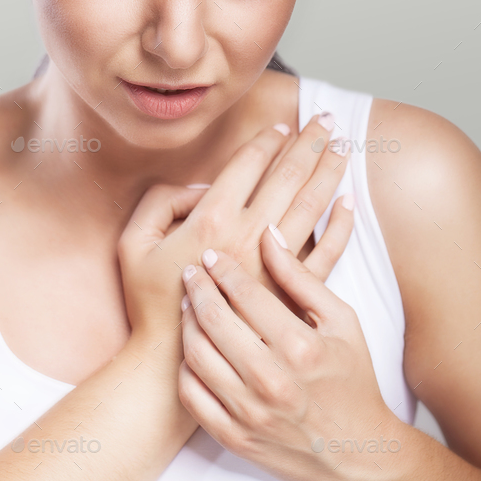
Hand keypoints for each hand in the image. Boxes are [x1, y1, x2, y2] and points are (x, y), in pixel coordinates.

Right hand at [118, 112, 347, 336]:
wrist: (172, 362)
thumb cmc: (149, 302)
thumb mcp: (132, 243)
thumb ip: (159, 202)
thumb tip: (200, 188)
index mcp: (211, 220)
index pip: (249, 166)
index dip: (267, 141)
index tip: (282, 125)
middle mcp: (248, 236)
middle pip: (288, 177)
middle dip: (310, 142)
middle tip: (328, 118)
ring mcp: (273, 265)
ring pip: (311, 206)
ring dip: (329, 171)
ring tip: (344, 145)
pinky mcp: (289, 293)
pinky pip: (325, 252)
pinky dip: (340, 226)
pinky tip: (348, 204)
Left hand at [177, 213, 392, 480]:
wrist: (357, 454)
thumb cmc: (353, 380)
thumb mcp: (342, 321)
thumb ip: (301, 277)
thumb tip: (269, 235)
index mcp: (300, 346)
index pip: (245, 293)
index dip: (222, 268)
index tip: (210, 255)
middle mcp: (270, 379)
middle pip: (213, 320)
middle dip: (197, 287)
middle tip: (190, 272)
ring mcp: (249, 412)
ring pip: (196, 354)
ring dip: (186, 323)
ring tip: (188, 304)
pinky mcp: (234, 437)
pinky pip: (191, 395)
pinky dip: (185, 367)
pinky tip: (191, 348)